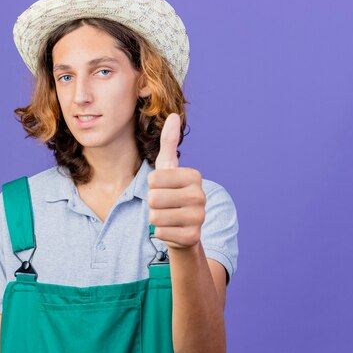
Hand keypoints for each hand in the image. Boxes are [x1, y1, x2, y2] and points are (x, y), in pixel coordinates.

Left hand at [147, 113, 205, 249]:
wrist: (185, 229)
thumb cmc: (172, 194)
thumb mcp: (169, 168)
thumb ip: (169, 143)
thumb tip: (174, 114)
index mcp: (194, 176)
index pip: (153, 179)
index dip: (152, 186)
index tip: (165, 189)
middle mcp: (200, 195)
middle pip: (153, 198)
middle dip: (153, 204)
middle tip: (165, 206)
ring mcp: (199, 217)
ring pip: (155, 216)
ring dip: (156, 218)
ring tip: (168, 217)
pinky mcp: (193, 237)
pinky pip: (160, 232)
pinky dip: (161, 233)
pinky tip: (172, 230)